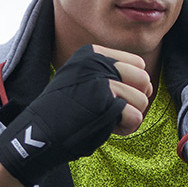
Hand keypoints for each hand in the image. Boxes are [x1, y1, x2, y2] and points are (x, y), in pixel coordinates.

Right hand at [0, 46, 151, 186]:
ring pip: (143, 99)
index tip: (114, 98)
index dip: (133, 86)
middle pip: (144, 79)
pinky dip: (126, 128)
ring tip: (107, 120)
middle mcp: (97, 61)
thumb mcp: (85, 81)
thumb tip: (148, 84)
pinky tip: (108, 128)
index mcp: (92, 52)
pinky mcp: (104, 100)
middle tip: (114, 111)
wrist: (39, 133)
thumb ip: (113, 75)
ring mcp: (100, 79)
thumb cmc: (65, 113)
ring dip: (130, 117)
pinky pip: (135, 116)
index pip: (137, 63)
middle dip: (135, 101)